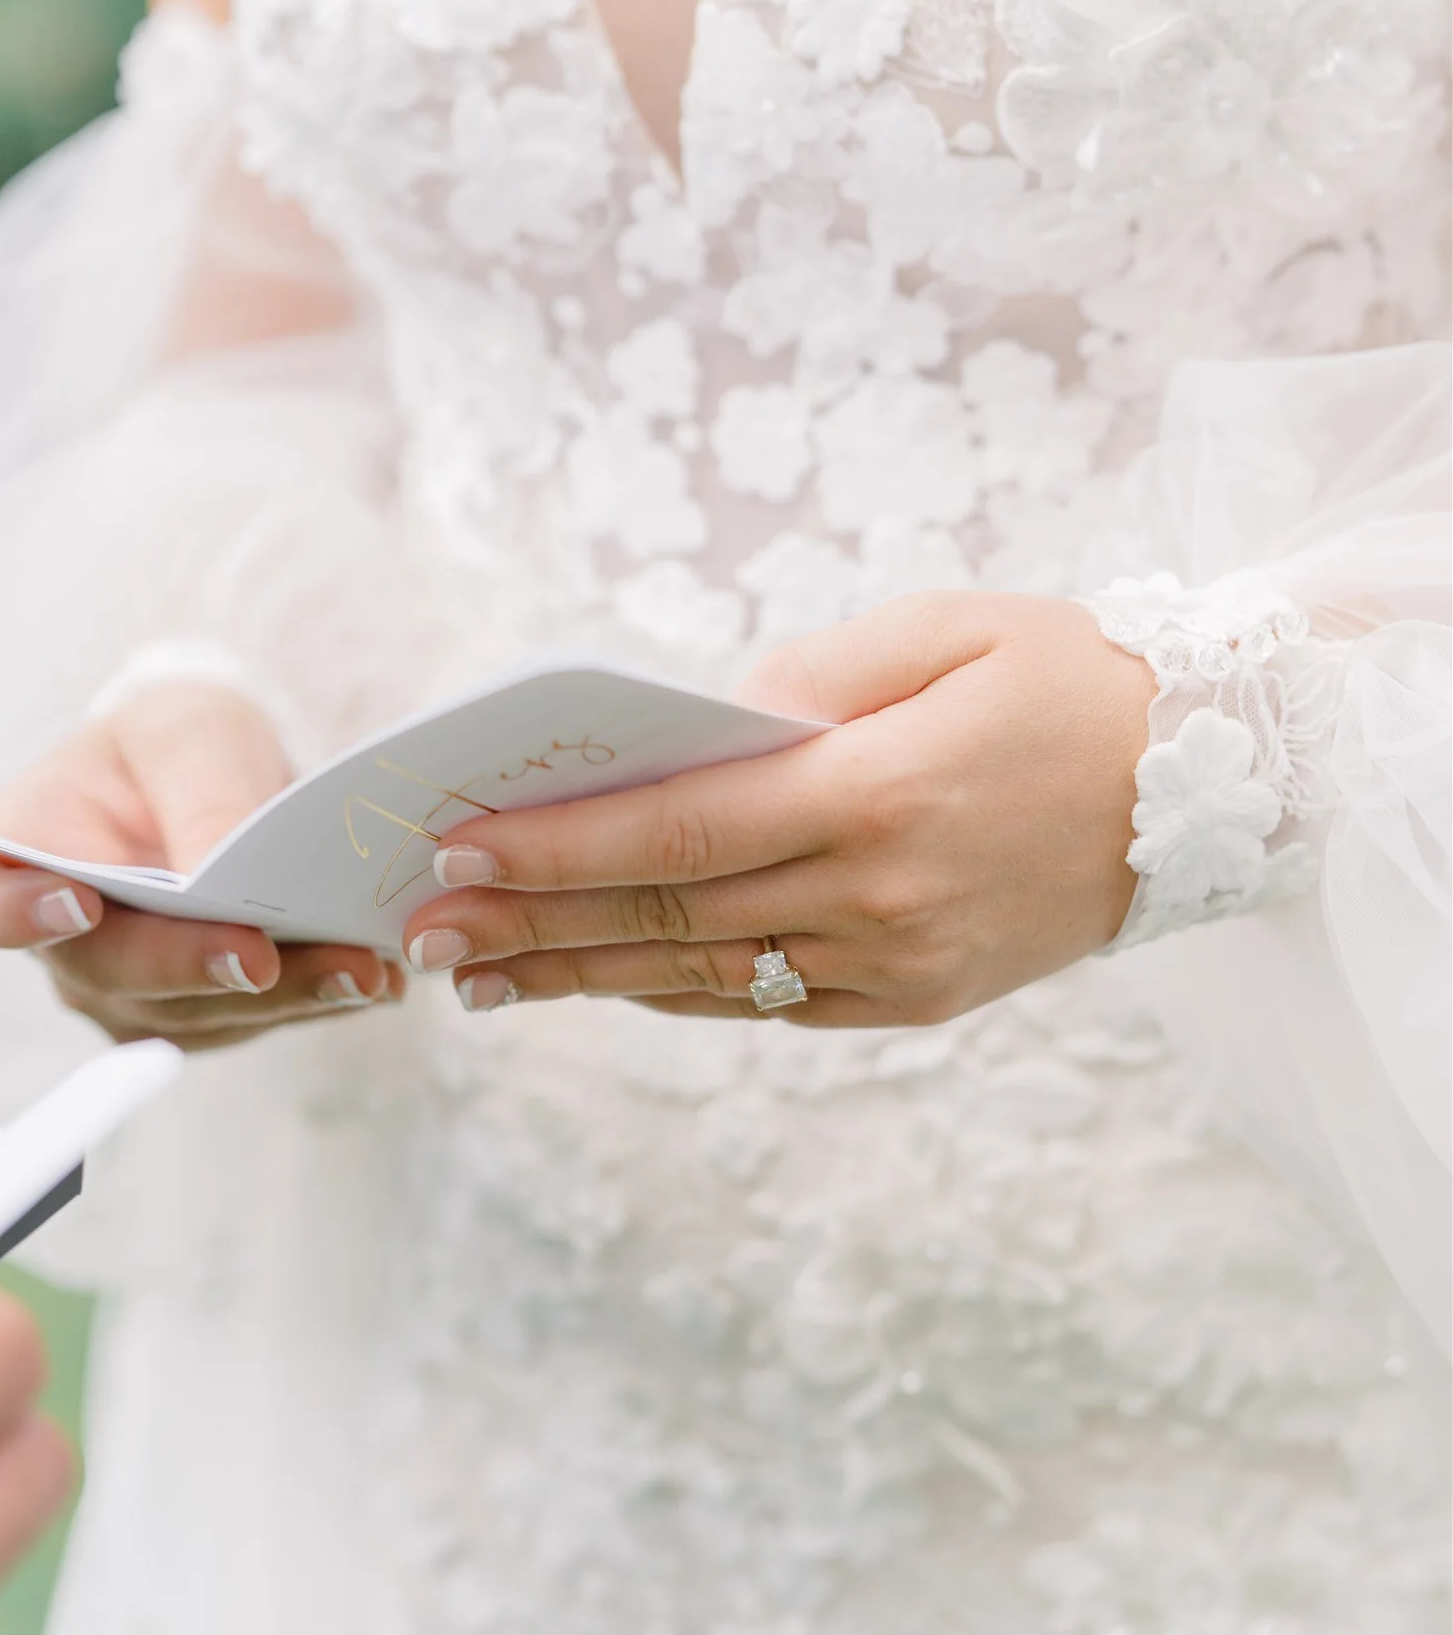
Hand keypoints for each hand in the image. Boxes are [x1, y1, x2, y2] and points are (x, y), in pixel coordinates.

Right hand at [0, 683, 403, 1050]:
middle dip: (193, 967)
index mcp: (21, 854)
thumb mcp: (193, 734)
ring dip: (279, 995)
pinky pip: (254, 1020)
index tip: (77, 904)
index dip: (12, 916)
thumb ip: (199, 797)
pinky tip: (370, 975)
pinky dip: (314, 998)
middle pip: (110, 974)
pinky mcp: (203, 1014)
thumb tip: (216, 876)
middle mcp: (64, 940)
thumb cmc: (181, 742)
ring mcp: (131, 990)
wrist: (229, 776)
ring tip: (358, 967)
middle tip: (262, 954)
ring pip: (193, 1013)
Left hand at [399, 594, 1154, 1025]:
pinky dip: (681, 993)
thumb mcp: (943, 629)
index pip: (680, 831)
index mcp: (882, 791)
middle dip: (534, 925)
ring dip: (586, 977)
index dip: (558, 846)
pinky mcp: (918, 1000)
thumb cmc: (1066, 676)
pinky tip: (605, 982)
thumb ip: (808, 680)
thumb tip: (695, 727)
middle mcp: (883, 894)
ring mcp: (901, 962)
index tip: (455, 847)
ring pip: (711, 977)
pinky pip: (773, 1006)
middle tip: (422, 935)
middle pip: (672, 918)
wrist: (1211, 785)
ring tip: (482, 978)